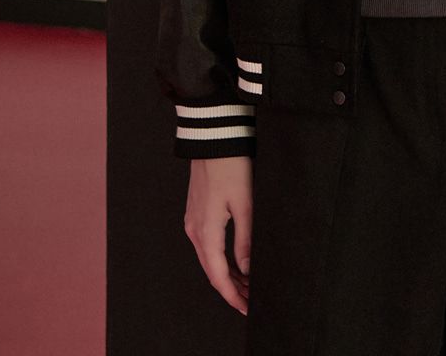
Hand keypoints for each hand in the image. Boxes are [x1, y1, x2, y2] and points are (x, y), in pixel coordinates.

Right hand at [183, 156, 253, 315]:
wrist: (214, 137)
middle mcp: (195, 229)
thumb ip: (245, 239)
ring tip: (247, 284)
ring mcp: (193, 220)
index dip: (233, 296)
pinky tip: (234, 260)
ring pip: (209, 258)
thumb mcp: (245, 204)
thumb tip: (247, 270)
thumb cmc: (231, 166)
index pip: (218, 276)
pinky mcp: (197, 211)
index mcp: (206, 231)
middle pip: (212, 270)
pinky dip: (221, 258)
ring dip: (227, 274)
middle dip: (231, 288)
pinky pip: (207, 244)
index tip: (247, 308)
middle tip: (251, 300)